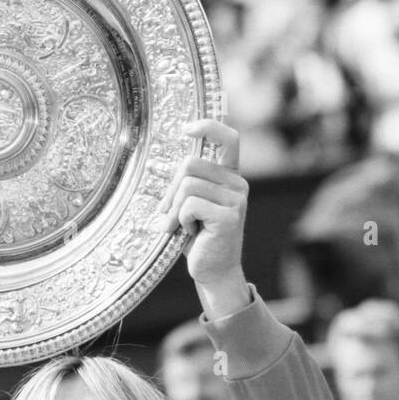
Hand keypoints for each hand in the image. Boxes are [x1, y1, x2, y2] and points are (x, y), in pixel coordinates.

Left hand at [158, 119, 250, 312]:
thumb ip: (186, 184)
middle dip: (171, 190)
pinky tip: (190, 233)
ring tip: (179, 226)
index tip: (187, 130)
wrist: (213, 272)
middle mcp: (237, 184)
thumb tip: (160, 166)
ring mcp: (236, 200)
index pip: (228, 139)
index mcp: (229, 177)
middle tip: (169, 215)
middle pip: (190, 164)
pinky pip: (190, 205)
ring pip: (187, 185)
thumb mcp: (191, 206)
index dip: (208, 127)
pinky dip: (180, 220)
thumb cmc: (198, 239)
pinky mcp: (229, 216)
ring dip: (174, 209)